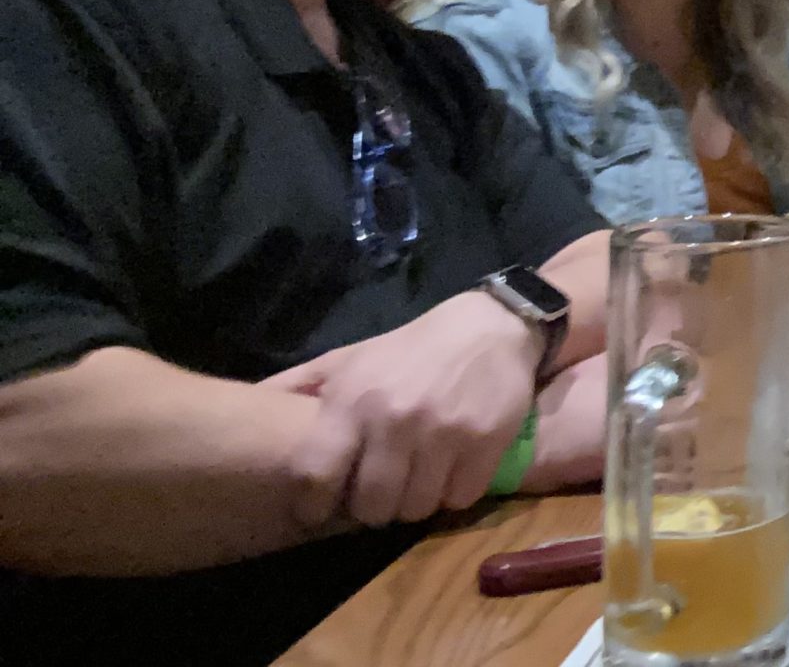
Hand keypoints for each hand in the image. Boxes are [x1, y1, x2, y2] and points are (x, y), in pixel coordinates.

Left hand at [266, 290, 541, 527]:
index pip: (316, 475)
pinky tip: (451, 471)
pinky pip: (459, 498)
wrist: (489, 327)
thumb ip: (300, 384)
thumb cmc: (409, 349)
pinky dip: (453, 492)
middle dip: (373, 508)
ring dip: (415, 502)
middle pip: (371, 506)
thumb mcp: (348, 358)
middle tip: (380, 493)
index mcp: (352, 400)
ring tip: (417, 482)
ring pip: (416, 508)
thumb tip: (248, 402)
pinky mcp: (485, 442)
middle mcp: (395, 419)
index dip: (311, 505)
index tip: (316, 512)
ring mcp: (444, 433)